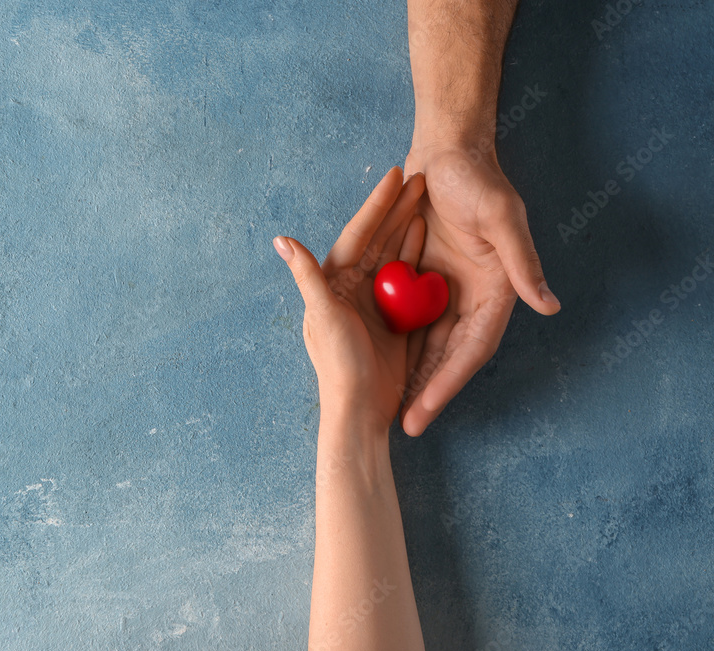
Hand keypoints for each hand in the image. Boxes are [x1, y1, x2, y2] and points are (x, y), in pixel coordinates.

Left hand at [273, 166, 426, 430]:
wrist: (359, 412)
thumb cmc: (338, 364)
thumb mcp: (323, 316)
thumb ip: (307, 276)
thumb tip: (281, 238)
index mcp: (332, 283)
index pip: (357, 234)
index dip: (376, 204)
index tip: (396, 173)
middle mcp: (351, 289)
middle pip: (378, 241)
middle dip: (397, 209)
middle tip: (420, 174)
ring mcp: (374, 304)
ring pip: (396, 256)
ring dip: (409, 228)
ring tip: (429, 197)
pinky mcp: (393, 319)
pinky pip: (409, 282)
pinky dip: (418, 260)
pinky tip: (433, 239)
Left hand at [399, 145, 560, 435]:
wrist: (449, 151)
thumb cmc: (477, 179)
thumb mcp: (502, 216)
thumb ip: (522, 262)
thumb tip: (549, 306)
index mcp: (498, 289)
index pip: (473, 349)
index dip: (449, 383)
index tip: (425, 411)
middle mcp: (476, 297)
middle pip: (450, 356)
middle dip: (429, 392)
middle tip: (405, 426)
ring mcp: (451, 290)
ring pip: (431, 345)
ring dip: (414, 375)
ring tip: (391, 410)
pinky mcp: (430, 280)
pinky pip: (415, 319)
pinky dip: (402, 344)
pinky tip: (381, 367)